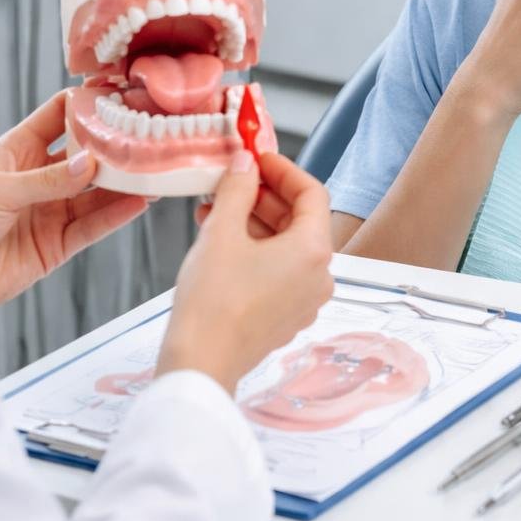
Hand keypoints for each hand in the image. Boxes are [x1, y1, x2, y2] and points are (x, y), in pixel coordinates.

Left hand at [0, 91, 148, 307]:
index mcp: (17, 151)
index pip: (58, 117)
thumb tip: (90, 164)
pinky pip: (92, 226)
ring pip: (95, 192)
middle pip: (84, 155)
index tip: (117, 92)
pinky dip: (116, 215)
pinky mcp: (57, 243)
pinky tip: (138, 203)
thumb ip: (46, 179)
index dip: (84, 104)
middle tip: (145, 135)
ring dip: (122, 183)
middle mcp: (38, 177)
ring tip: (152, 172)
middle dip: (113, 146)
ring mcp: (50, 210)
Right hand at [157, 150, 333, 393]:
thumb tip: (245, 164)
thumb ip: (237, 190)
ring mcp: (304, 300)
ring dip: (254, 223)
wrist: (201, 362)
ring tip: (215, 209)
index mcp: (313, 251)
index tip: (257, 158)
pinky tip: (219, 240)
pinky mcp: (285, 316)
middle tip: (233, 181)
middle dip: (264, 196)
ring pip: (286, 247)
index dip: (283, 170)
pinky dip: (254, 250)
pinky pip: (278, 271)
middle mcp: (318, 277)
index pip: (312, 193)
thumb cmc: (213, 302)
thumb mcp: (221, 231)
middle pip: (300, 220)